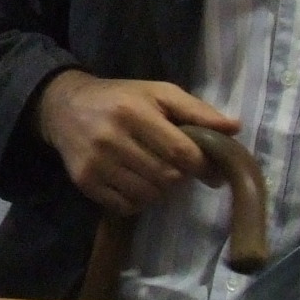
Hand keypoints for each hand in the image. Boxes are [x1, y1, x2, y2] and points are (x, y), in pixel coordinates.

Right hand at [35, 70, 240, 214]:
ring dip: (161, 190)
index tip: (210, 168)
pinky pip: (126, 206)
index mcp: (134, 113)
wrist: (64, 107)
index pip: (180, 152)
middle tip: (179, 168)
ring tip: (157, 173)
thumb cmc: (121, 98)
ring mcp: (96, 164)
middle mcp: (112, 139)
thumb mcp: (159, 93)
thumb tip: (235, 128)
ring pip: (148, 195)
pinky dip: (139, 200)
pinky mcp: (85, 182)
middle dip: (181, 177)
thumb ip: (197, 110)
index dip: (202, 165)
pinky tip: (137, 182)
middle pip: (166, 177)